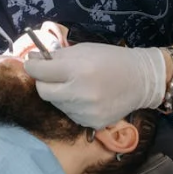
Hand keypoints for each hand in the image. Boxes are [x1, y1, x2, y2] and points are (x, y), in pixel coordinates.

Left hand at [22, 42, 166, 128]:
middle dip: (43, 82)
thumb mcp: (82, 50)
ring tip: (75, 85)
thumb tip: (32, 60)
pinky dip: (72, 105)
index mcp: (77, 70)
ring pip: (57, 104)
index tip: (33, 64)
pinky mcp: (92, 123)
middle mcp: (80, 93)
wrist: (141, 79)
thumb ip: (56, 56)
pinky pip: (70, 114)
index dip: (32, 67)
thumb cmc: (110, 59)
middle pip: (43, 92)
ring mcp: (86, 112)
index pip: (39, 72)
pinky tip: (85, 97)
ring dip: (59, 94)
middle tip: (52, 75)